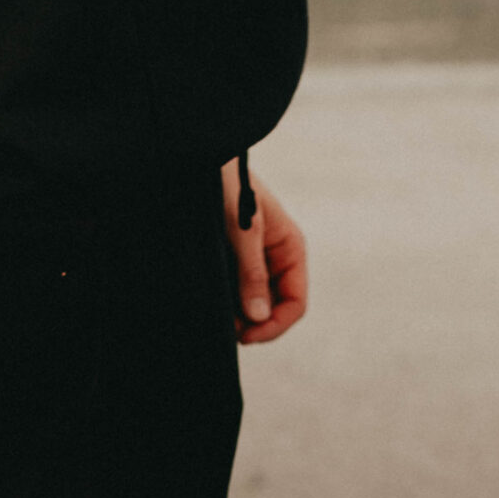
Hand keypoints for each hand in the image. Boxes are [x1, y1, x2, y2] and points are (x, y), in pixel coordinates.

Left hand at [223, 161, 307, 345]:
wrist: (203, 162)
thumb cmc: (228, 185)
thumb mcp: (243, 229)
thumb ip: (253, 272)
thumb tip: (260, 317)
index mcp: (290, 249)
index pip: (295, 303)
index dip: (275, 325)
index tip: (247, 335)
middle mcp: (275, 259)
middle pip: (274, 309)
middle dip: (255, 324)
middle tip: (228, 329)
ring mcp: (254, 262)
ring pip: (253, 305)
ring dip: (239, 316)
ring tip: (217, 315)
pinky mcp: (232, 263)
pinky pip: (236, 294)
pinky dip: (227, 304)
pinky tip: (213, 302)